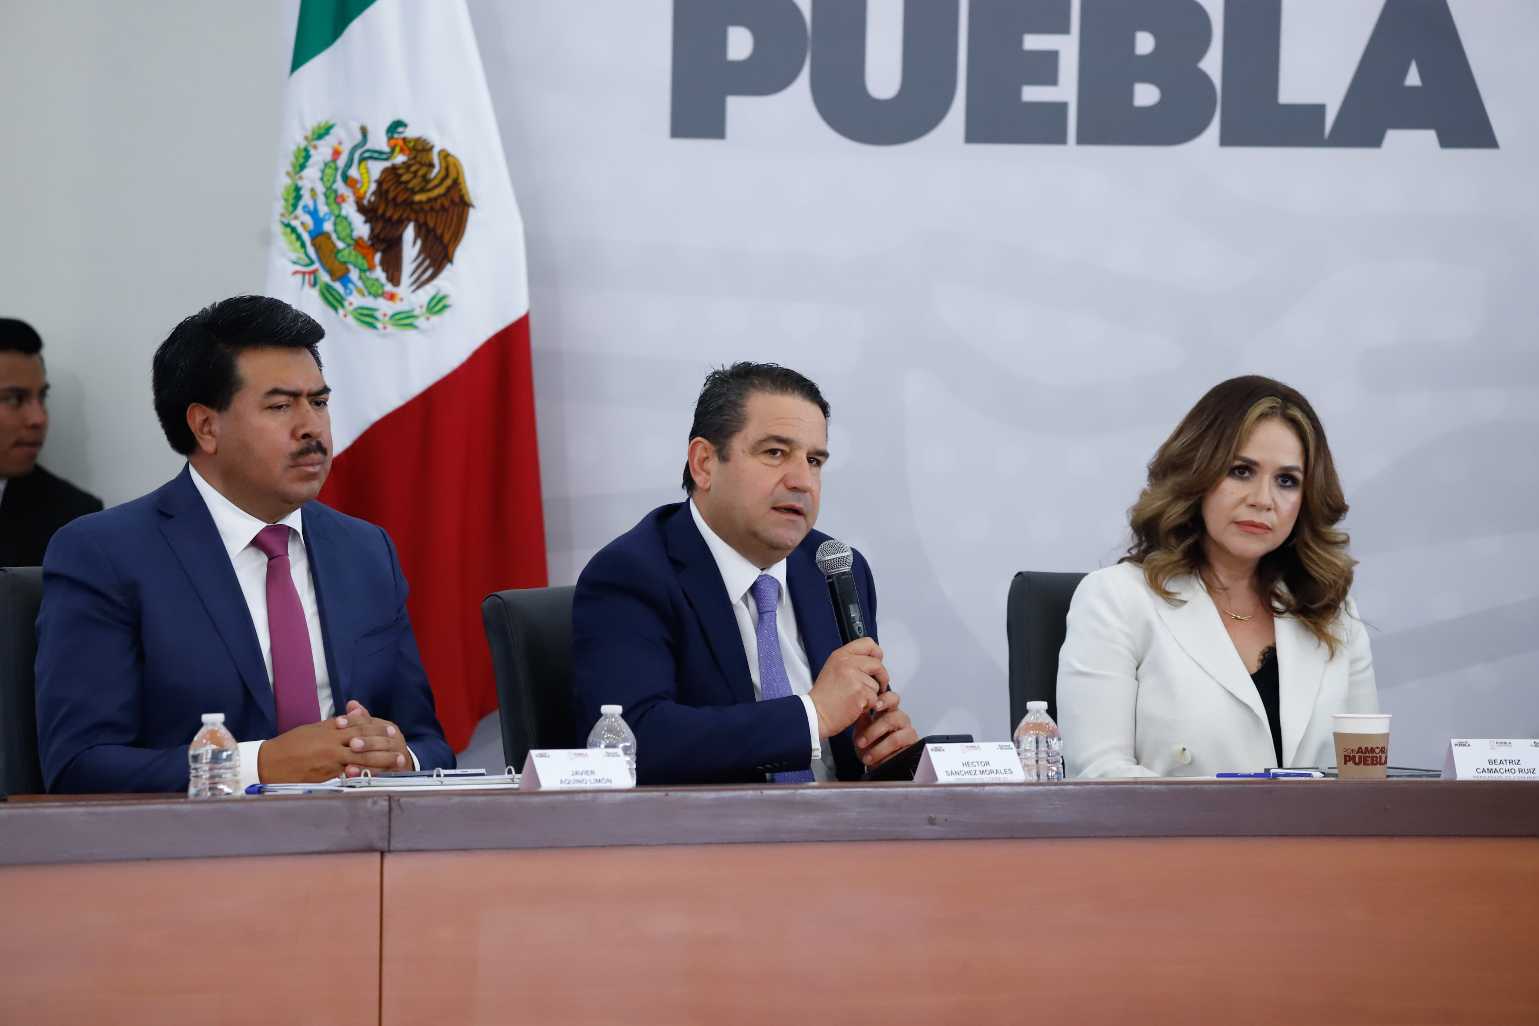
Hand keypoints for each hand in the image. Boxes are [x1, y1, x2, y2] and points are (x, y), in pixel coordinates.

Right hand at [256, 700, 408, 781]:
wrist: (269, 762)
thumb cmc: (290, 745)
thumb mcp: (312, 729)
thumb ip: (333, 725)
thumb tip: (350, 718)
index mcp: (330, 730)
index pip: (359, 726)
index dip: (377, 728)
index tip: (391, 730)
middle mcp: (332, 743)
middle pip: (364, 741)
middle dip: (384, 744)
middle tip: (400, 745)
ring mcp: (330, 759)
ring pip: (361, 758)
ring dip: (381, 760)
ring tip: (397, 762)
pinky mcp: (326, 774)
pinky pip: (349, 773)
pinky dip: (365, 773)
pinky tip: (378, 775)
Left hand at [336, 700, 410, 777]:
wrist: (399, 763)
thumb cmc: (379, 744)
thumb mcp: (370, 730)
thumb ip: (361, 718)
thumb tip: (352, 704)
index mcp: (387, 726)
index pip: (370, 722)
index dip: (353, 722)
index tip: (338, 723)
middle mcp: (394, 740)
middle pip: (379, 739)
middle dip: (365, 742)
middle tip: (351, 743)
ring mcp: (395, 756)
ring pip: (380, 757)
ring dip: (364, 760)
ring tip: (348, 763)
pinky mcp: (393, 771)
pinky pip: (378, 772)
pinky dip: (365, 773)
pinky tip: (352, 773)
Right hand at [808, 637, 886, 738]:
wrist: (815, 714)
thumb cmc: (825, 696)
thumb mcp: (834, 669)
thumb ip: (852, 662)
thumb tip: (874, 661)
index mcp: (841, 655)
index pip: (868, 643)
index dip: (877, 654)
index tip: (876, 665)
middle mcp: (847, 663)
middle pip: (877, 664)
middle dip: (881, 677)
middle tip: (877, 686)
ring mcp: (854, 677)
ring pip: (877, 684)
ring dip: (871, 695)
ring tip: (855, 698)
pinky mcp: (859, 692)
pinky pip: (874, 698)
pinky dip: (868, 705)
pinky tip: (855, 706)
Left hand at [851, 688, 917, 767]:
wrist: (874, 766)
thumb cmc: (868, 747)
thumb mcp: (860, 733)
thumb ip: (860, 720)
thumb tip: (860, 707)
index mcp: (887, 712)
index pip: (891, 699)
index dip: (885, 700)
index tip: (875, 706)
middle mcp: (899, 720)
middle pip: (893, 717)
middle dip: (874, 731)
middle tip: (861, 742)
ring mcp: (907, 733)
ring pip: (896, 738)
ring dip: (879, 748)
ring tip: (867, 757)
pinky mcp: (912, 747)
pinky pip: (900, 750)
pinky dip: (887, 756)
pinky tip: (879, 761)